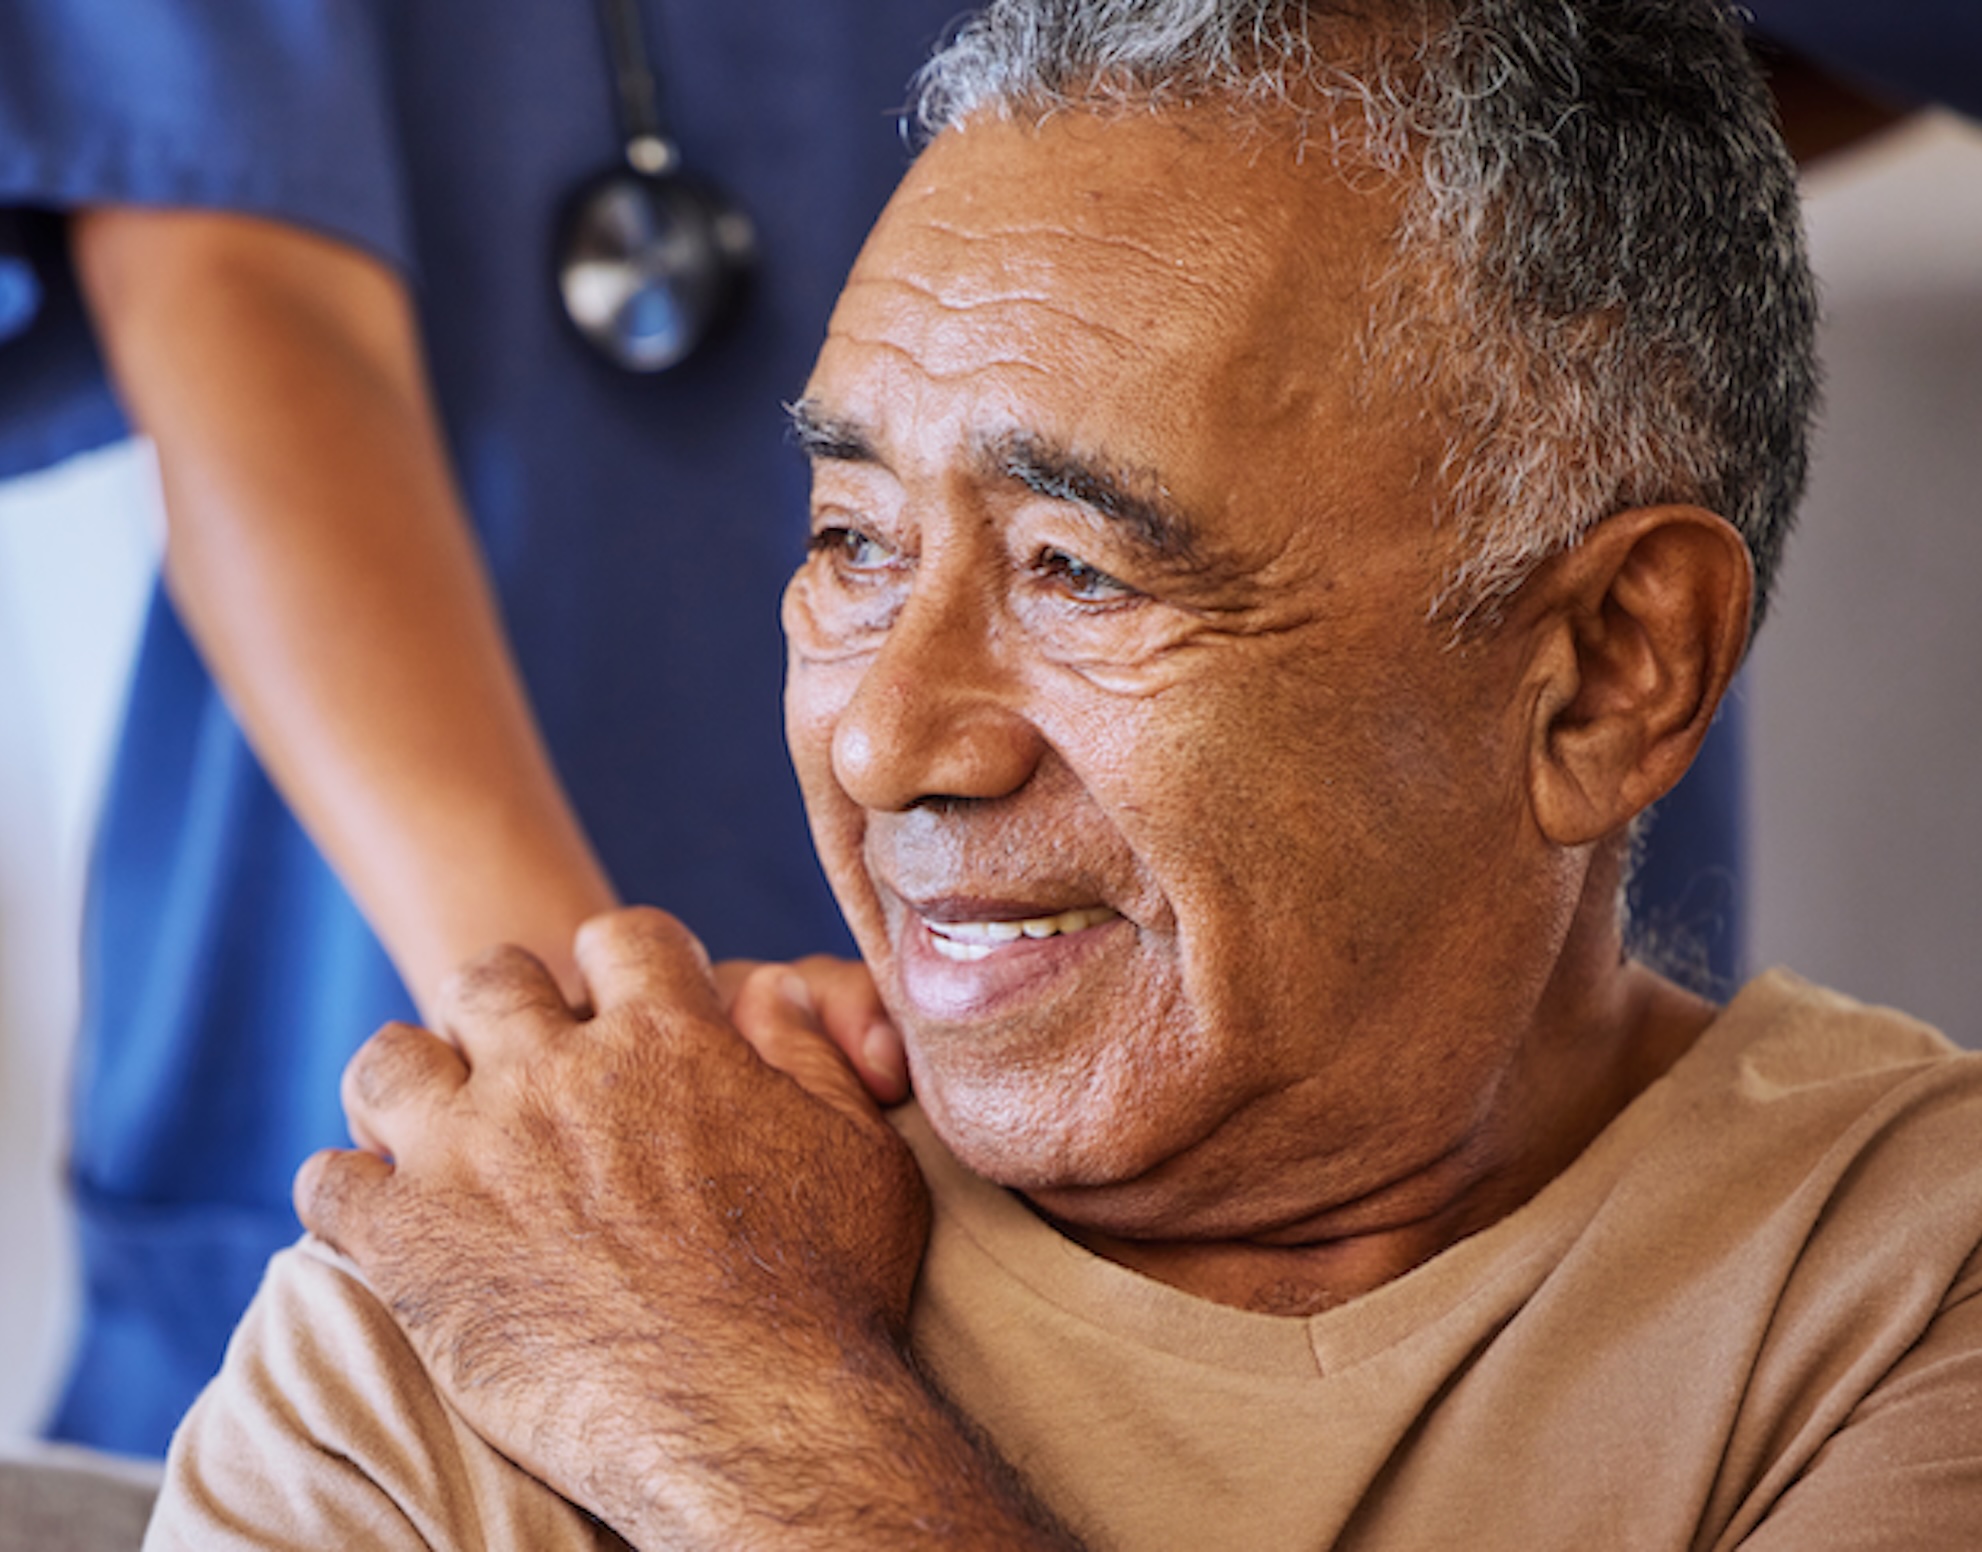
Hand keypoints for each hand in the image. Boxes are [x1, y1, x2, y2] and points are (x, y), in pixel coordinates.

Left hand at [297, 906, 933, 1543]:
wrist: (751, 1421)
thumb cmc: (826, 1295)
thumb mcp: (861, 1151)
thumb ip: (813, 1056)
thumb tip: (772, 993)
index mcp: (669, 1037)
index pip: (621, 937)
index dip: (624, 965)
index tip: (624, 1007)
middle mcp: (559, 1072)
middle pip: (492, 978)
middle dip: (505, 1008)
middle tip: (523, 1066)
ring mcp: (474, 1151)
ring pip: (390, 1059)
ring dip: (411, 1084)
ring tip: (434, 1128)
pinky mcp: (410, 1241)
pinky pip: (331, 1181)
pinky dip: (350, 1192)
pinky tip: (384, 1219)